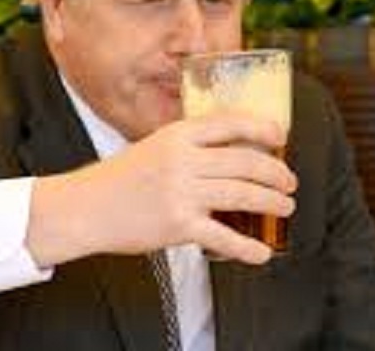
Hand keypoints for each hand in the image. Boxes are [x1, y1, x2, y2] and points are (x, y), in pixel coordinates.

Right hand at [26, 110, 296, 266]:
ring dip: (271, 202)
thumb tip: (231, 153)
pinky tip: (262, 252)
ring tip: (285, 208)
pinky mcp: (178, 225)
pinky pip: (224, 238)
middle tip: (288, 183)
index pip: (229, 122)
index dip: (261, 127)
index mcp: (176, 135)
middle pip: (245, 160)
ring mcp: (180, 192)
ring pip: (242, 194)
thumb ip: (187, 147)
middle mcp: (181, 160)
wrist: (86, 207)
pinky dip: (248, 248)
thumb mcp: (153, 148)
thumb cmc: (120, 179)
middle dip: (276, 173)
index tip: (281, 136)